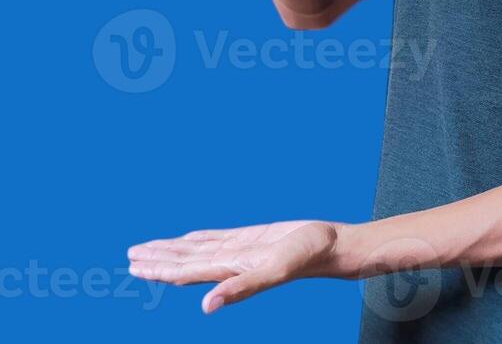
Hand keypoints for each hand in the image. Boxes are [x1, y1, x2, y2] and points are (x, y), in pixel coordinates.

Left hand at [127, 220, 342, 313]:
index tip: (134, 265)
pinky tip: (188, 238)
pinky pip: (216, 238)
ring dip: (173, 249)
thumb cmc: (305, 258)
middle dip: (157, 259)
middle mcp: (228, 262)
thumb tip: (207, 306)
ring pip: (197, 249)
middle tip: (130, 256)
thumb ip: (241, 289)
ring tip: (148, 248)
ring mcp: (238, 249)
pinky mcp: (250, 238)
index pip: (185, 271)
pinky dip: (197, 238)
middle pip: (185, 261)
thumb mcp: (273, 272)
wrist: (329, 246)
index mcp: (228, 270)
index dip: (159, 269)